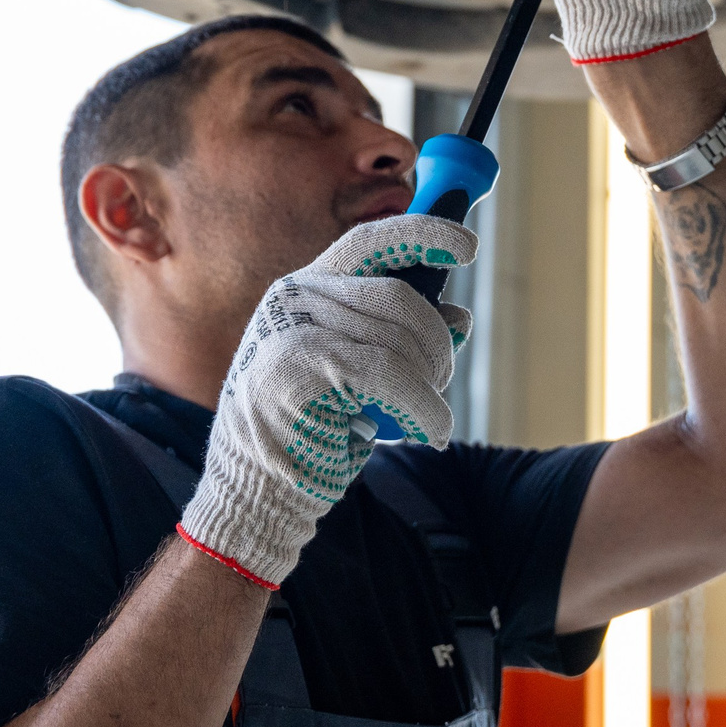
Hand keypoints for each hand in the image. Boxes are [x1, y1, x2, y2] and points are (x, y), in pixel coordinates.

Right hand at [177, 214, 476, 587]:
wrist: (258, 492)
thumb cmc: (309, 432)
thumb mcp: (358, 375)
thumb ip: (400, 339)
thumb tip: (459, 317)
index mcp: (304, 288)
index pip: (370, 241)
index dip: (424, 234)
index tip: (467, 245)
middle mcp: (293, 297)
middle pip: (400, 295)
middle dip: (437, 342)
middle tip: (442, 383)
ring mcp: (291, 329)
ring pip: (401, 339)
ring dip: (432, 386)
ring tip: (427, 419)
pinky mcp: (299, 367)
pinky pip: (392, 375)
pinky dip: (425, 407)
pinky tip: (430, 430)